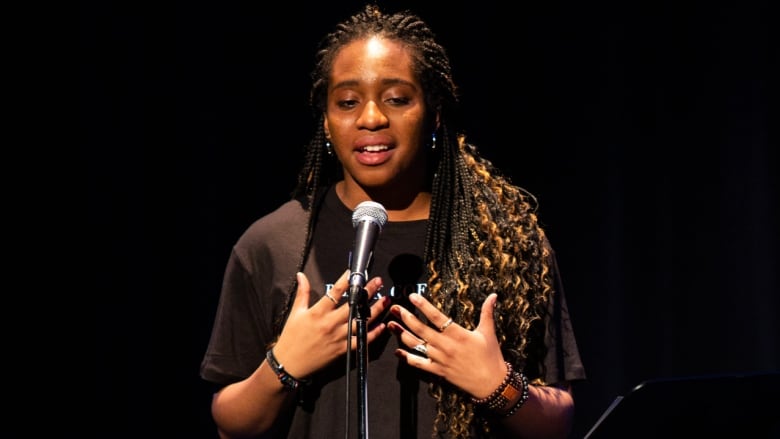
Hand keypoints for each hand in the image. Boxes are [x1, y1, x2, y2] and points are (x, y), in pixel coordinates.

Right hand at [271, 270, 389, 379]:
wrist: (290, 364)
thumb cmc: (291, 338)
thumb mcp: (295, 313)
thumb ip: (302, 293)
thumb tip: (301, 275)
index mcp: (318, 312)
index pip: (335, 292)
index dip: (346, 280)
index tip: (355, 272)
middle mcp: (330, 323)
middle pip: (353, 304)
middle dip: (367, 291)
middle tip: (378, 281)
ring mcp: (338, 337)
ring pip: (361, 321)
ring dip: (375, 310)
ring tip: (386, 299)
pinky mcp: (342, 350)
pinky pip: (361, 341)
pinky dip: (373, 333)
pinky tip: (381, 325)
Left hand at [388, 293, 507, 398]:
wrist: (490, 383)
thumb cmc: (490, 357)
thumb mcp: (488, 332)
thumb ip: (487, 312)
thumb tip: (493, 296)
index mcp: (458, 334)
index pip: (437, 317)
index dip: (423, 306)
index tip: (412, 297)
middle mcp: (446, 346)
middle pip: (421, 329)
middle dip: (406, 317)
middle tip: (395, 308)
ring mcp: (440, 359)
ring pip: (416, 345)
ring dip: (402, 334)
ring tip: (391, 324)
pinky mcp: (437, 370)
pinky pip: (418, 364)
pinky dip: (406, 357)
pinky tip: (397, 351)